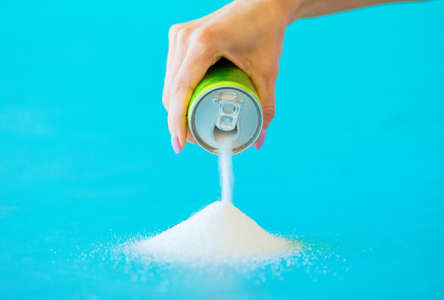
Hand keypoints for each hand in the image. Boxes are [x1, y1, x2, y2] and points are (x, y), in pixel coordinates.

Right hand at [162, 0, 288, 152]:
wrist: (262, 4)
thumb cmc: (266, 34)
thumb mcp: (268, 72)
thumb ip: (266, 106)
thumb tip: (260, 139)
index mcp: (203, 43)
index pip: (180, 90)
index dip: (177, 121)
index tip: (180, 145)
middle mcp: (184, 37)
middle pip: (171, 90)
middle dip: (178, 119)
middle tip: (194, 141)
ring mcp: (179, 35)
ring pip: (169, 83)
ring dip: (176, 107)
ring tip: (191, 127)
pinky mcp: (179, 37)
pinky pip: (172, 73)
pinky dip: (178, 93)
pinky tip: (187, 106)